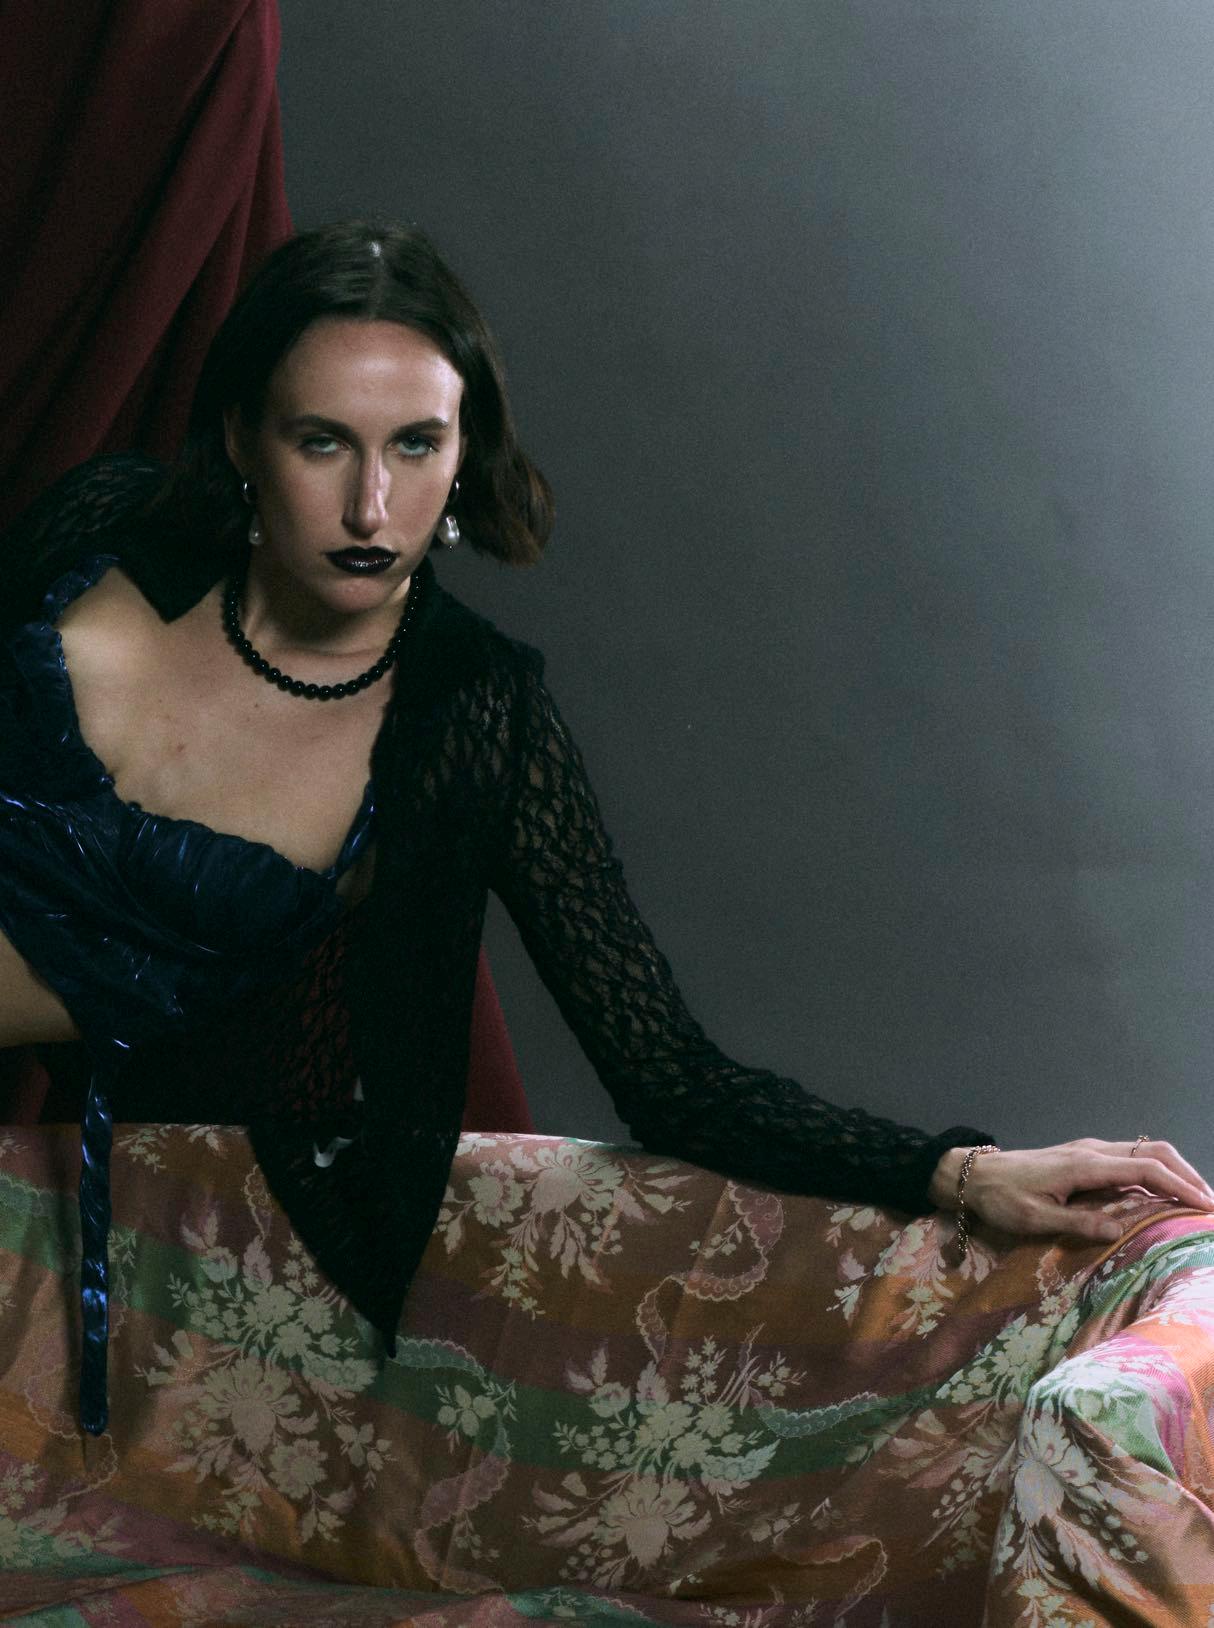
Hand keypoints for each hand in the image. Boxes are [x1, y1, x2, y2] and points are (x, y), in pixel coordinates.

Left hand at [929, 1138, 1213, 1244]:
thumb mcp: (1036, 1219)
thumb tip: (1121, 1230)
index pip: (1145, 1169)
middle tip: (1209, 1204)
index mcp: (1085, 1165)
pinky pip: (1131, 1156)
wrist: (976, 1175)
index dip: (1179, 1185)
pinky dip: (1156, 1170)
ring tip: (1195, 1199)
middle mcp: (1093, 1150)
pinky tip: (1164, 1192)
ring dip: (1175, 1170)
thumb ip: (1079, 1223)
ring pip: (1145, 1150)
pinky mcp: (1085, 1155)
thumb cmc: (1003, 1199)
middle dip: (1187, 1174)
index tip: (1206, 1205)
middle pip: (1154, 1151)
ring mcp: (1090, 1149)